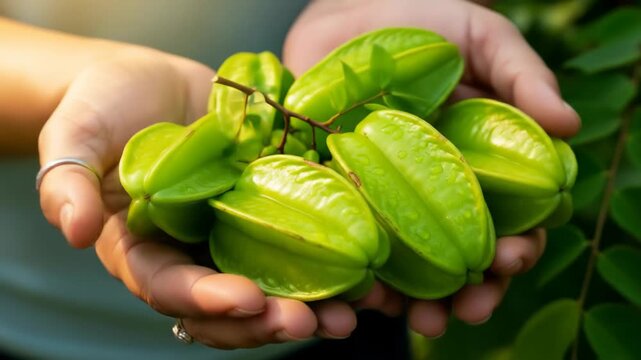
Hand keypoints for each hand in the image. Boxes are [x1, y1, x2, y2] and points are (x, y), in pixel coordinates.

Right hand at [37, 46, 356, 347]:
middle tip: (312, 324)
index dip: (206, 301)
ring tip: (351, 314)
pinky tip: (367, 275)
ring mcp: (236, 233)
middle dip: (268, 320)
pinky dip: (333, 262)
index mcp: (145, 249)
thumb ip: (68, 180)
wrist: (152, 84)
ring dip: (312, 306)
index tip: (245, 299)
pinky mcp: (271, 206)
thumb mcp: (77, 134)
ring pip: (273, 284)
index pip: (171, 288)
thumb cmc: (105, 106)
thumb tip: (75, 231)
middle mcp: (195, 252)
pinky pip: (301, 243)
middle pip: (229, 306)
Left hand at [283, 0, 578, 336]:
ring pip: (410, 263)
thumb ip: (522, 75)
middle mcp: (434, 189)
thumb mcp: (479, 36)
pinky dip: (362, 277)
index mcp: (476, 162)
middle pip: (461, 253)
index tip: (515, 258)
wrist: (341, 15)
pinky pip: (352, 244)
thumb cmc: (418, 21)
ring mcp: (385, 197)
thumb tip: (569, 127)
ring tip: (425, 322)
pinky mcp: (337, 196)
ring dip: (422, 301)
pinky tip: (369, 297)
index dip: (518, 244)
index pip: (508, 217)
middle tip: (473, 306)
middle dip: (474, 287)